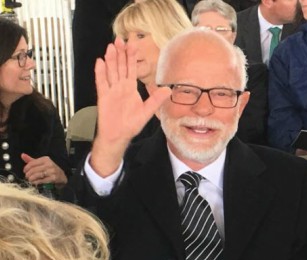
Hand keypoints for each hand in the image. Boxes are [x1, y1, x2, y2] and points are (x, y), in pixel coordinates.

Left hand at [21, 153, 67, 185]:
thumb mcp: (41, 164)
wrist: (61, 177)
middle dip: (28, 174)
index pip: (32, 163)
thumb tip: (22, 155)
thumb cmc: (49, 170)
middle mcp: (49, 164)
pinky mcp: (53, 178)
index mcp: (45, 159)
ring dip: (31, 179)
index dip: (26, 168)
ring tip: (30, 180)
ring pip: (37, 175)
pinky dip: (36, 182)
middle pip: (33, 169)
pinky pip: (41, 180)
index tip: (25, 171)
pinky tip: (35, 182)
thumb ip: (32, 160)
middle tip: (27, 177)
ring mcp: (52, 171)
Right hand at [91, 37, 170, 176]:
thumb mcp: (147, 112)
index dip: (132, 57)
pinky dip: (100, 72)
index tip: (133, 44)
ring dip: (111, 59)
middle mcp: (120, 87)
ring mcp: (111, 91)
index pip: (131, 69)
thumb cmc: (131, 124)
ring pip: (111, 71)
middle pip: (120, 66)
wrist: (118, 135)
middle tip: (120, 39)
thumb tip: (168, 90)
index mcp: (130, 88)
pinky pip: (101, 83)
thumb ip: (156, 100)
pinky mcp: (104, 97)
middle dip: (120, 53)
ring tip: (111, 47)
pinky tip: (100, 62)